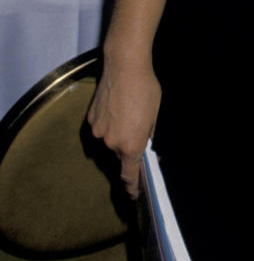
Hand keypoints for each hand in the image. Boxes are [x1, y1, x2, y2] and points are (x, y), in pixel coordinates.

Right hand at [87, 62, 160, 199]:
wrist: (124, 67)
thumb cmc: (145, 89)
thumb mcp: (155, 115)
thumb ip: (148, 136)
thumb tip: (145, 146)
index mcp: (131, 146)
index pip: (128, 175)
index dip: (131, 187)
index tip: (133, 194)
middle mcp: (112, 144)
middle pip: (120, 156)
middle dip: (128, 149)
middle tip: (136, 131)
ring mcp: (98, 132)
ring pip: (108, 143)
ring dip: (116, 136)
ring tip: (126, 115)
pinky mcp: (90, 121)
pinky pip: (100, 130)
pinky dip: (107, 125)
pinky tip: (115, 109)